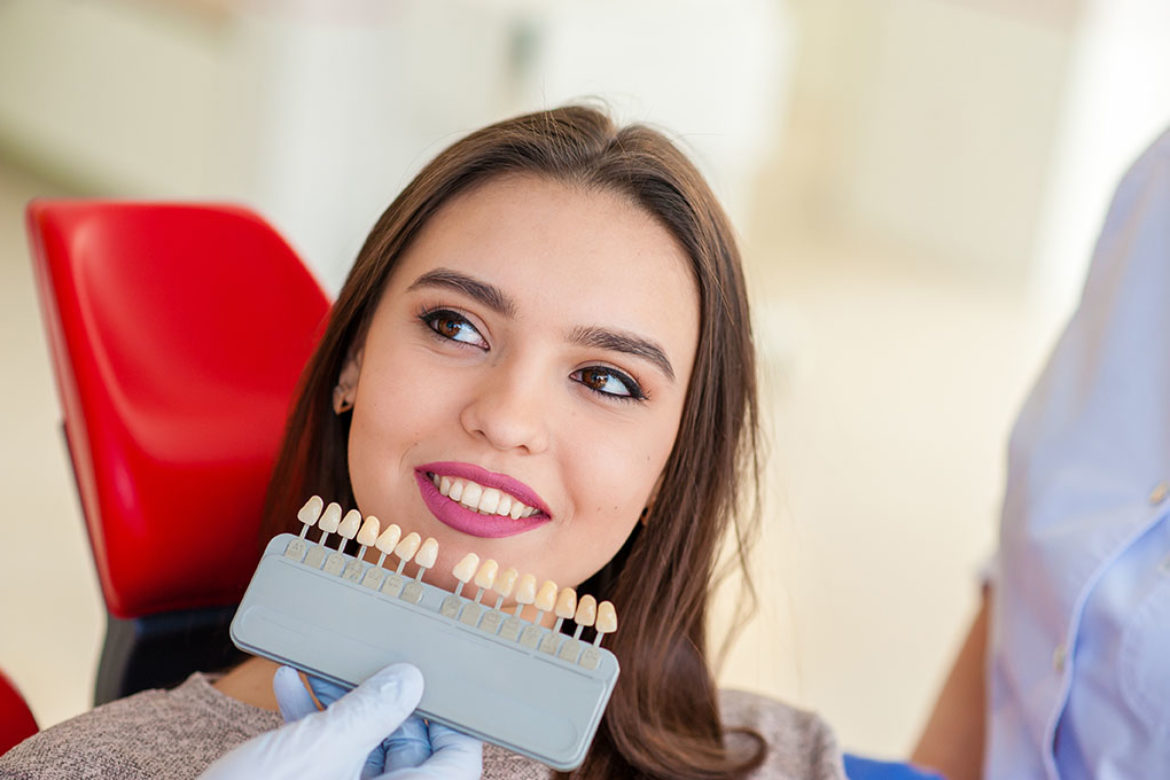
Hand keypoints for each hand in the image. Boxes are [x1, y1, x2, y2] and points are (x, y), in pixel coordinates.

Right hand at [199, 663, 481, 779]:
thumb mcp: (320, 748)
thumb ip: (371, 710)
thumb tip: (409, 680)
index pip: (458, 758)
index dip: (448, 714)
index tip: (430, 675)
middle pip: (409, 750)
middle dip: (380, 700)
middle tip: (361, 658)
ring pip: (364, 755)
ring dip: (339, 707)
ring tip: (314, 666)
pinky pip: (331, 767)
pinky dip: (313, 732)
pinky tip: (287, 690)